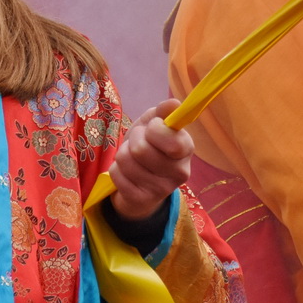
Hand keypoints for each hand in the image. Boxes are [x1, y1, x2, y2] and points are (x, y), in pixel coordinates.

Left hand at [109, 100, 192, 222]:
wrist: (141, 182)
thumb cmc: (150, 146)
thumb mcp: (155, 125)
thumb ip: (163, 112)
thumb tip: (174, 103)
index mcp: (187, 149)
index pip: (172, 142)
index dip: (154, 129)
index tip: (152, 128)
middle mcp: (180, 172)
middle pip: (141, 149)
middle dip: (133, 139)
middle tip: (138, 142)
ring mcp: (161, 189)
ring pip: (125, 160)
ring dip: (122, 154)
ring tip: (131, 157)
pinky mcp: (142, 199)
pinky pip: (116, 175)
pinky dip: (116, 169)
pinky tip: (126, 172)